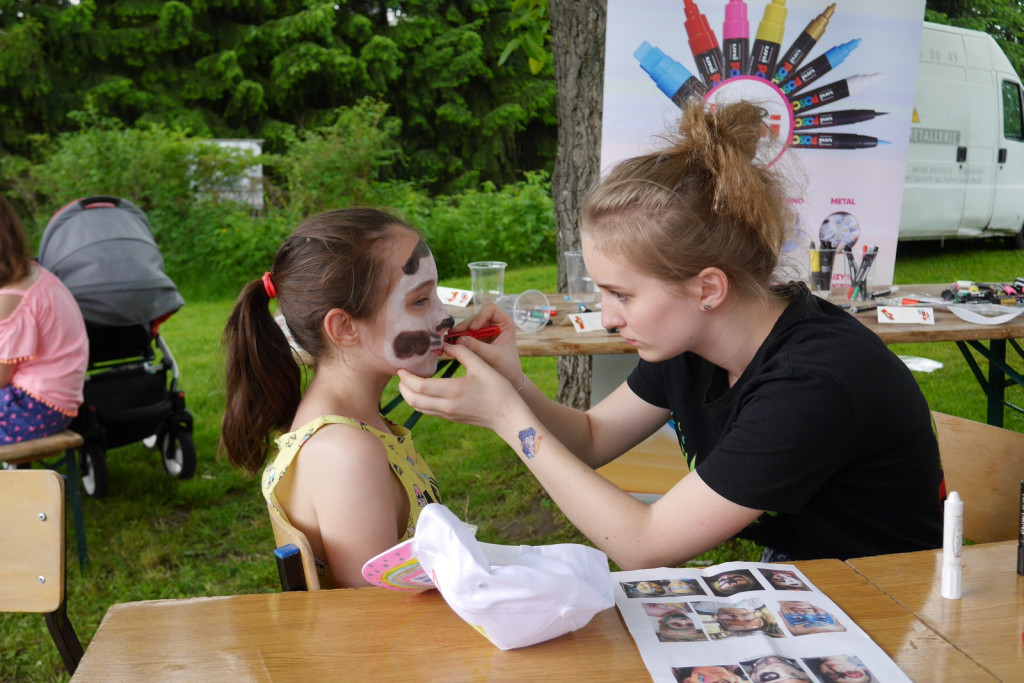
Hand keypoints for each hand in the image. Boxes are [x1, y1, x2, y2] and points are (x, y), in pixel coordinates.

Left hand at [398, 341, 524, 430]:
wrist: (508, 416)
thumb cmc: (498, 389)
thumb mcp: (481, 366)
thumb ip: (462, 352)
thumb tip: (446, 344)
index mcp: (453, 390)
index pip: (419, 386)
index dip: (406, 377)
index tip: (401, 367)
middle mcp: (447, 405)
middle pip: (413, 400)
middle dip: (402, 387)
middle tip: (401, 374)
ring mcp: (448, 414)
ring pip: (418, 407)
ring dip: (409, 395)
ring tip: (409, 381)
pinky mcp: (451, 418)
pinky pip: (428, 411)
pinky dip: (420, 401)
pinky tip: (424, 390)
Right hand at [447, 302, 523, 387]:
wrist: (507, 379)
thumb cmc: (507, 367)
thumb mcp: (493, 357)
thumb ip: (478, 347)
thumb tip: (459, 340)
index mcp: (504, 323)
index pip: (490, 309)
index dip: (480, 315)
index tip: (474, 328)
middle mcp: (493, 324)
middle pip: (475, 317)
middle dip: (464, 326)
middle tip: (453, 336)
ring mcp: (483, 331)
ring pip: (467, 326)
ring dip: (458, 333)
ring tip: (449, 341)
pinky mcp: (475, 340)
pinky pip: (464, 335)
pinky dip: (457, 340)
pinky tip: (450, 345)